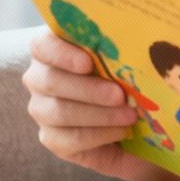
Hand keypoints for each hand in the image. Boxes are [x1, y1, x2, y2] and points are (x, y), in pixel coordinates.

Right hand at [23, 30, 179, 180]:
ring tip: (130, 115)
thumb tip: (140, 41)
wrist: (128, 115)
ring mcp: (42, 110)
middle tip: (120, 95)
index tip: (88, 63)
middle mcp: (39, 78)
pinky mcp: (52, 138)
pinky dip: (100, 135)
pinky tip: (122, 131)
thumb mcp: (121, 57)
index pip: (43, 45)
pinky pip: (71, 139)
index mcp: (51, 49)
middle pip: (52, 82)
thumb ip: (118, 47)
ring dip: (100, 115)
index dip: (62, 54)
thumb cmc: (123, 75)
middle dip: (89, 89)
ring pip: (61, 112)